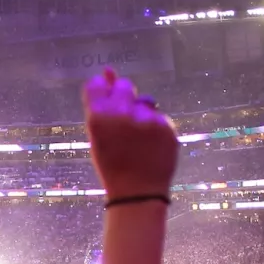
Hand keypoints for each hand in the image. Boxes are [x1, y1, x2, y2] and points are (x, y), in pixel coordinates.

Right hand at [83, 69, 177, 198]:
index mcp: (97, 117)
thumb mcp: (98, 136)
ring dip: (141, 113)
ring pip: (145, 101)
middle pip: (125, 86)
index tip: (105, 104)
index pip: (96, 84)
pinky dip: (156, 128)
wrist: (137, 194)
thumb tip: (108, 70)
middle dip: (124, 99)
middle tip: (124, 122)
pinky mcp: (166, 126)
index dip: (102, 93)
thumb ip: (101, 103)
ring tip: (138, 138)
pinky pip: (159, 117)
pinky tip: (151, 146)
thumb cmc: (112, 165)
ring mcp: (146, 119)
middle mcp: (121, 114)